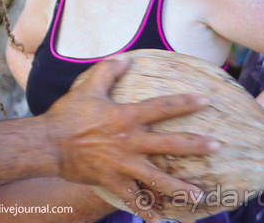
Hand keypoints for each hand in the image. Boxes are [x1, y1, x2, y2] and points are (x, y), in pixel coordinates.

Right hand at [42, 57, 215, 221]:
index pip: (161, 107)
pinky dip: (146, 210)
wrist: (47, 142)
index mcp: (125, 117)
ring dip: (179, 187)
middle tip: (216, 146)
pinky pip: (133, 198)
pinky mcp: (112, 180)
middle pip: (169, 145)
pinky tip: (159, 220)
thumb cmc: (68, 113)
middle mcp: (129, 141)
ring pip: (157, 178)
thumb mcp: (87, 88)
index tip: (204, 101)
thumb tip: (126, 57)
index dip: (183, 103)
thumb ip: (107, 71)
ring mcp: (122, 163)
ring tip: (199, 196)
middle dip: (194, 145)